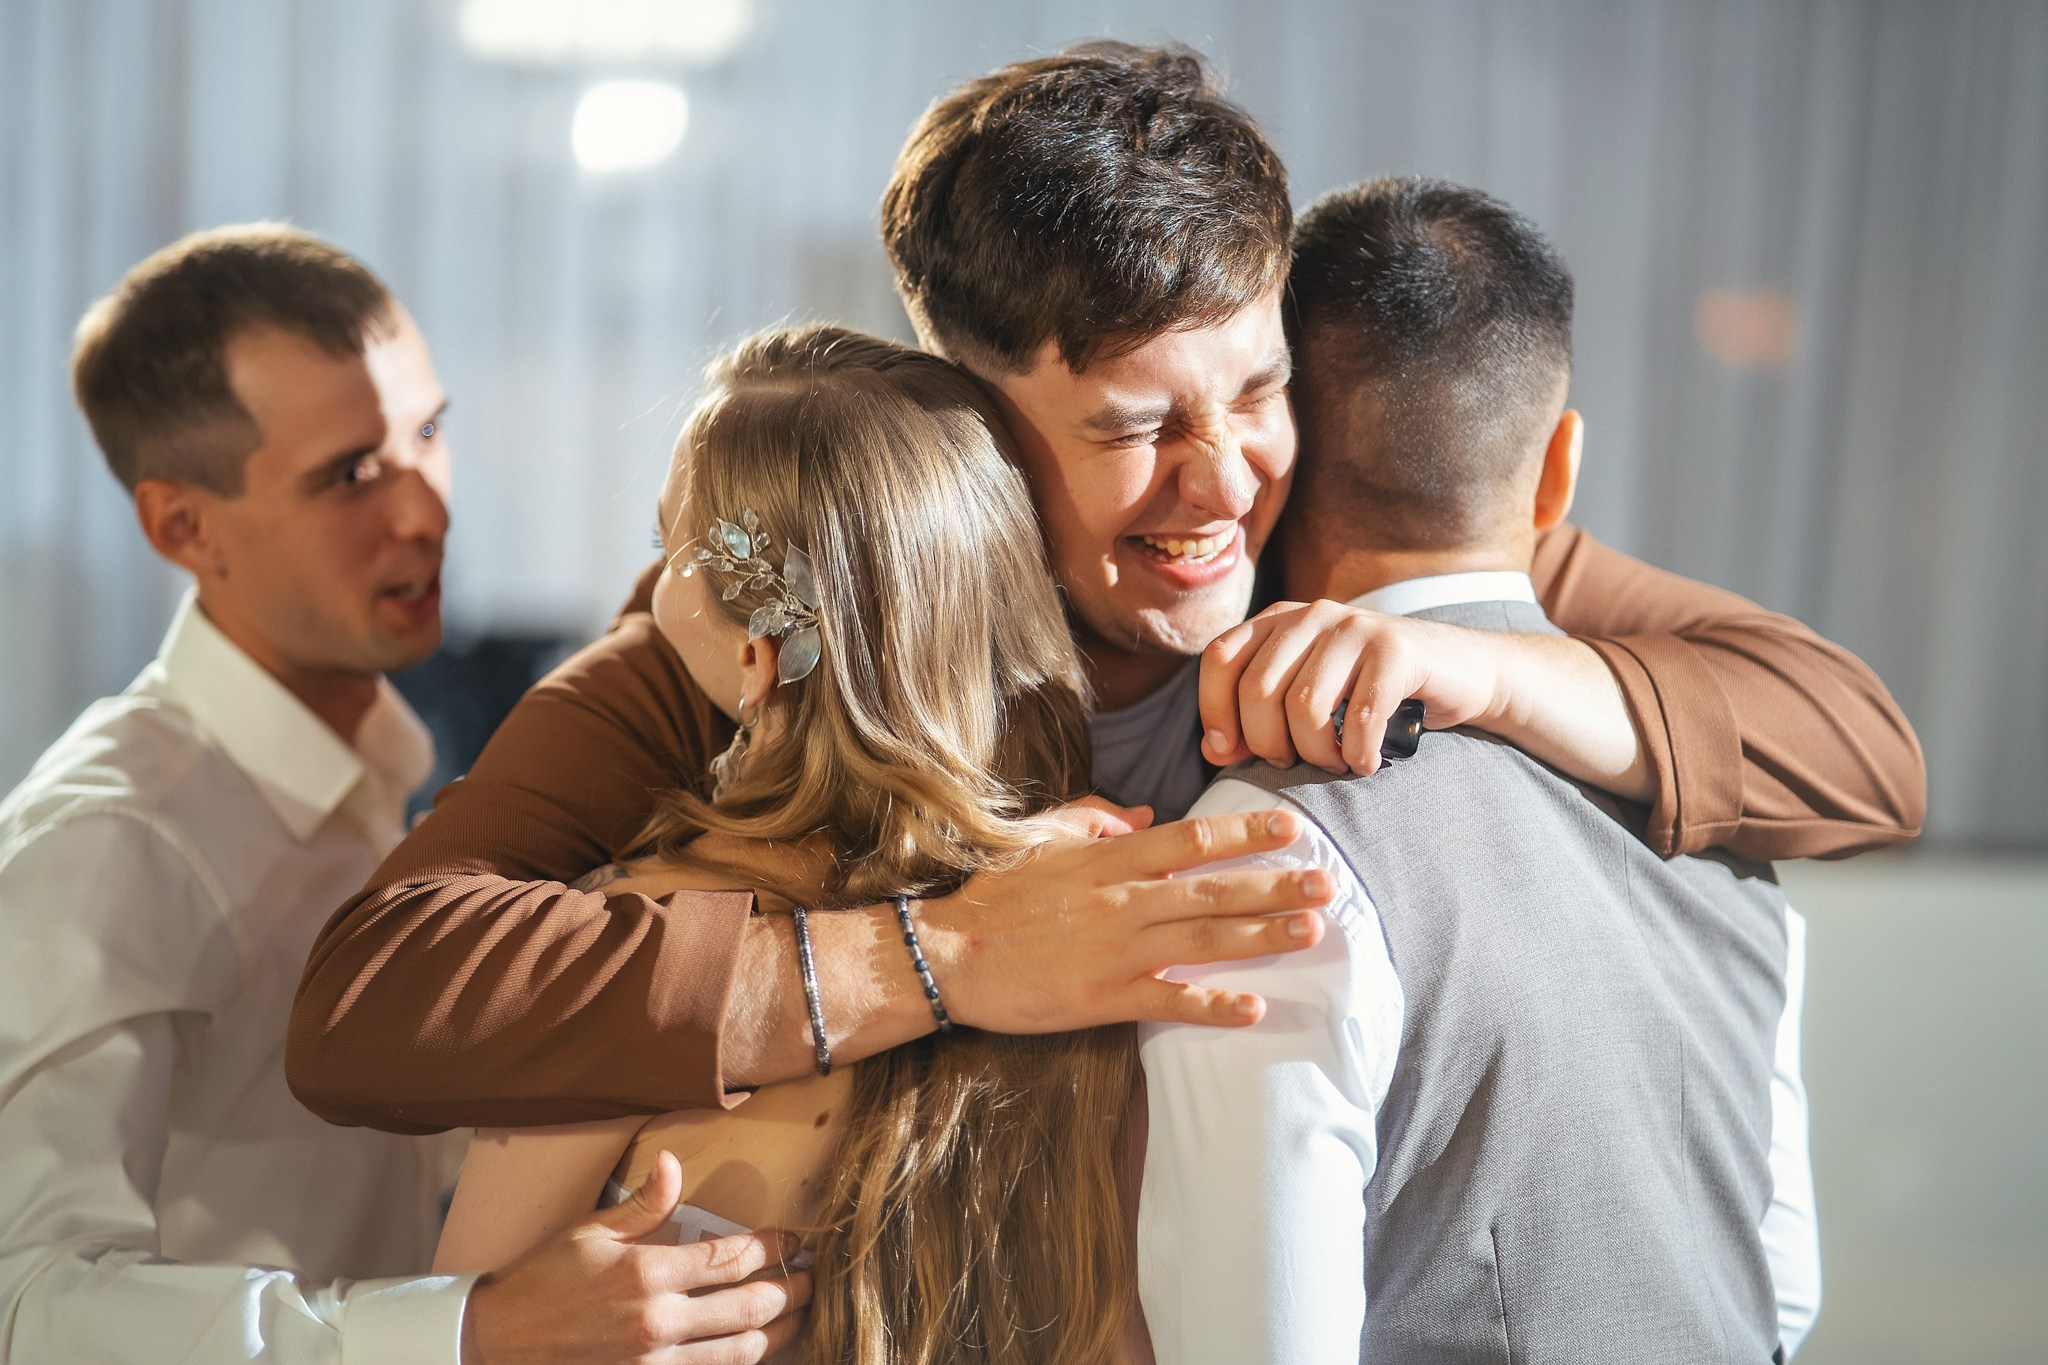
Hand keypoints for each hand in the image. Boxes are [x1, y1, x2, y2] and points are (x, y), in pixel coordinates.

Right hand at [463, 1152, 811, 1364]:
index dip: (775, 1246)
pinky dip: (745, 1362)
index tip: (795, 1238)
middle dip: (792, 1288)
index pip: (733, 1256)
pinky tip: (760, 1349)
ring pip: (744, 1350)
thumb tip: (674, 1163)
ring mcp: (657, 1362)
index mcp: (648, 1273)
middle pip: (752, 1305)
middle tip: (814, 1276)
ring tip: (802, 1313)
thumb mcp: (590, 1232)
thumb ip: (645, 1204)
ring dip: (781, 1330)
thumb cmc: (544, 1283)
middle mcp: (659, 1321)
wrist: (498, 1344)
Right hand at [919, 808, 1332, 1031]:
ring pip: (1204, 939)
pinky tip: (1254, 1007)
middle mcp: (1121, 900)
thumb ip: (1095, 818)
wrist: (947, 953)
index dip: (1245, 831)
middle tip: (1327, 881)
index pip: (1190, 839)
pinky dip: (1213, 1005)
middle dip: (1275, 883)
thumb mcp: (1041, 838)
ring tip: (1311, 929)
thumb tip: (1148, 815)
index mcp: (1107, 858)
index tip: (1290, 825)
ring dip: (1263, 935)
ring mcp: (1116, 950)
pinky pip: (1170, 1000)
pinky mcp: (1104, 998)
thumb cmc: (992, 894)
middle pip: (1213, 888)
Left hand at [1200, 600, 1506, 775]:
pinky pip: (1358, 716)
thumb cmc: (1372, 694)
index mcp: (1280, 621)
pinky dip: (1358, 754)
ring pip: (1305, 706)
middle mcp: (1313, 615)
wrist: (1461, 672)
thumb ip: (1255, 721)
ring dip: (1316, 753)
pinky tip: (1366, 762)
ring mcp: (1356, 627)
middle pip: (1258, 689)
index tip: (1232, 752)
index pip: (1221, 658)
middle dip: (1268, 744)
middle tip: (1295, 762)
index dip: (1215, 710)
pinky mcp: (1397, 650)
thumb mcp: (1308, 701)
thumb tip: (1214, 750)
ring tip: (1335, 763)